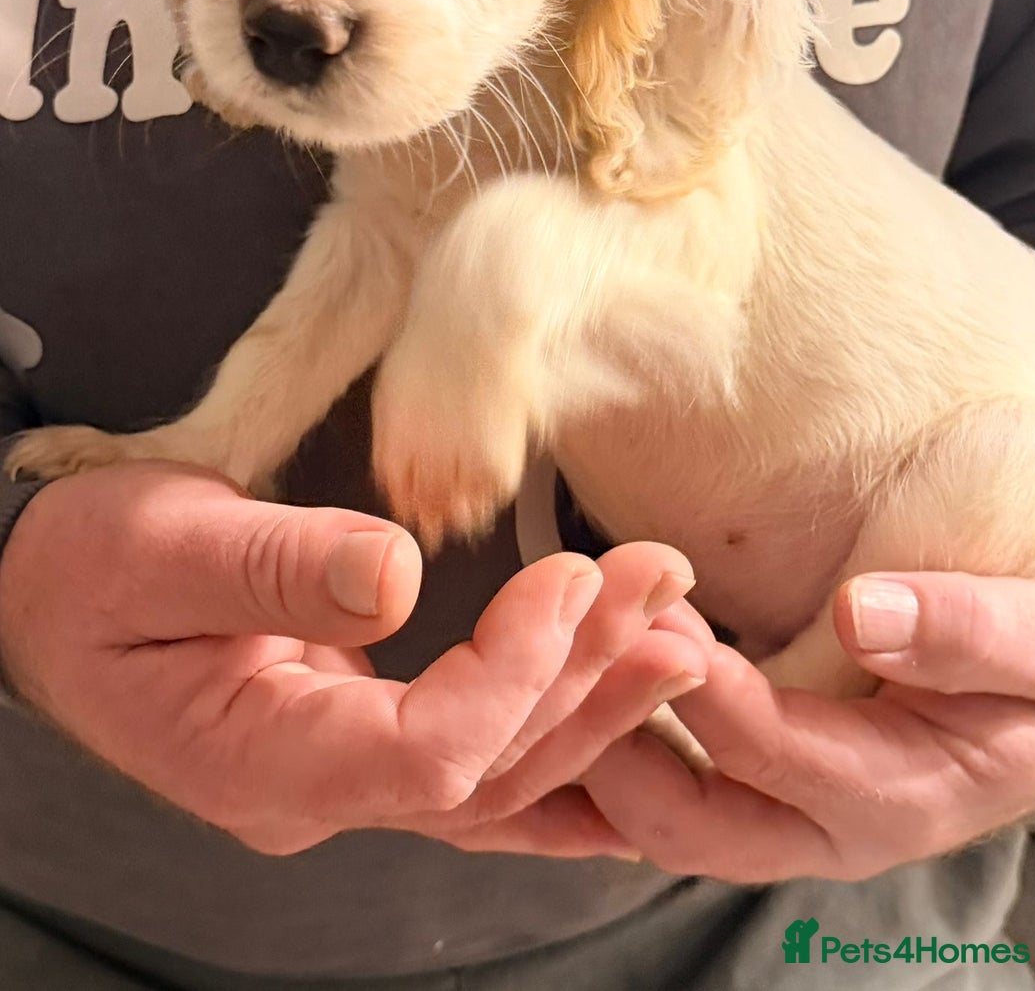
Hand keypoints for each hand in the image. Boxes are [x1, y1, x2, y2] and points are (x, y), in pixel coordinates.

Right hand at [0, 465, 706, 856]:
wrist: (48, 597)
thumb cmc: (88, 567)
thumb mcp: (159, 543)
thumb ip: (274, 563)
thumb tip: (398, 573)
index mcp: (260, 756)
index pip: (426, 754)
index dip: (515, 676)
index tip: (571, 577)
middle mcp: (316, 791)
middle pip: (487, 770)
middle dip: (588, 678)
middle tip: (665, 588)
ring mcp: (341, 777)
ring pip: (498, 775)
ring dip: (594, 700)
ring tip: (673, 621)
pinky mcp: (360, 742)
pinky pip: (479, 769)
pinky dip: (562, 751)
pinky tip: (633, 731)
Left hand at [580, 573, 1034, 879]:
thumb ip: (968, 630)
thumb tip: (865, 613)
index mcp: (896, 800)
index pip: (777, 760)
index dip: (711, 698)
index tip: (659, 627)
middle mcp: (820, 828)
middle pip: (688, 822)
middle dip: (618, 744)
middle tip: (575, 649)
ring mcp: (776, 812)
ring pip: (657, 811)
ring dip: (601, 738)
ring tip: (561, 648)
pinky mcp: (747, 780)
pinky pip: (658, 781)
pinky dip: (611, 734)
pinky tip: (576, 666)